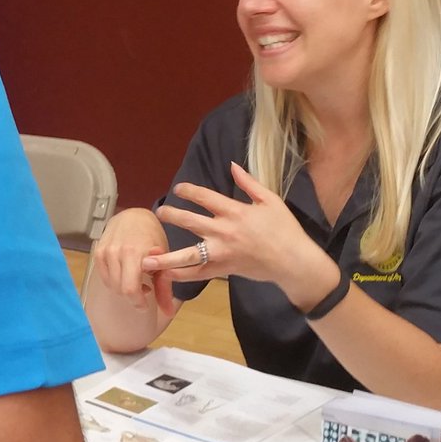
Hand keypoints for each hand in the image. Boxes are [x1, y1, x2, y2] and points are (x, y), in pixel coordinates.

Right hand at [92, 208, 178, 311]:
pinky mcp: (97, 252)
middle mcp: (117, 252)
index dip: (138, 302)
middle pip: (120, 289)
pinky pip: (103, 277)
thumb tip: (168, 313)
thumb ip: (165, 287)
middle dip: (132, 297)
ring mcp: (105, 252)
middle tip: (144, 290)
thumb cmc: (151, 236)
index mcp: (135, 253)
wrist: (134, 216)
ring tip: (136, 281)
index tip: (145, 304)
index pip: (130, 289)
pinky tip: (125, 274)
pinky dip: (114, 281)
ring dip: (123, 289)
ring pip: (111, 285)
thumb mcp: (163, 259)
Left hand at [140, 162, 334, 308]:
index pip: (204, 197)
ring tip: (146, 257)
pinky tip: (165, 274)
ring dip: (165, 255)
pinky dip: (181, 276)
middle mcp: (224, 231)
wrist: (293, 262)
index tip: (178, 189)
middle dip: (170, 215)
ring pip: (188, 254)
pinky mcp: (223, 270)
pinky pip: (198, 274)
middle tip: (159, 211)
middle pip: (189, 221)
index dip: (188, 190)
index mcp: (235, 212)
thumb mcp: (270, 200)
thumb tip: (232, 165)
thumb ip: (249, 183)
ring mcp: (221, 253)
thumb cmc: (285, 229)